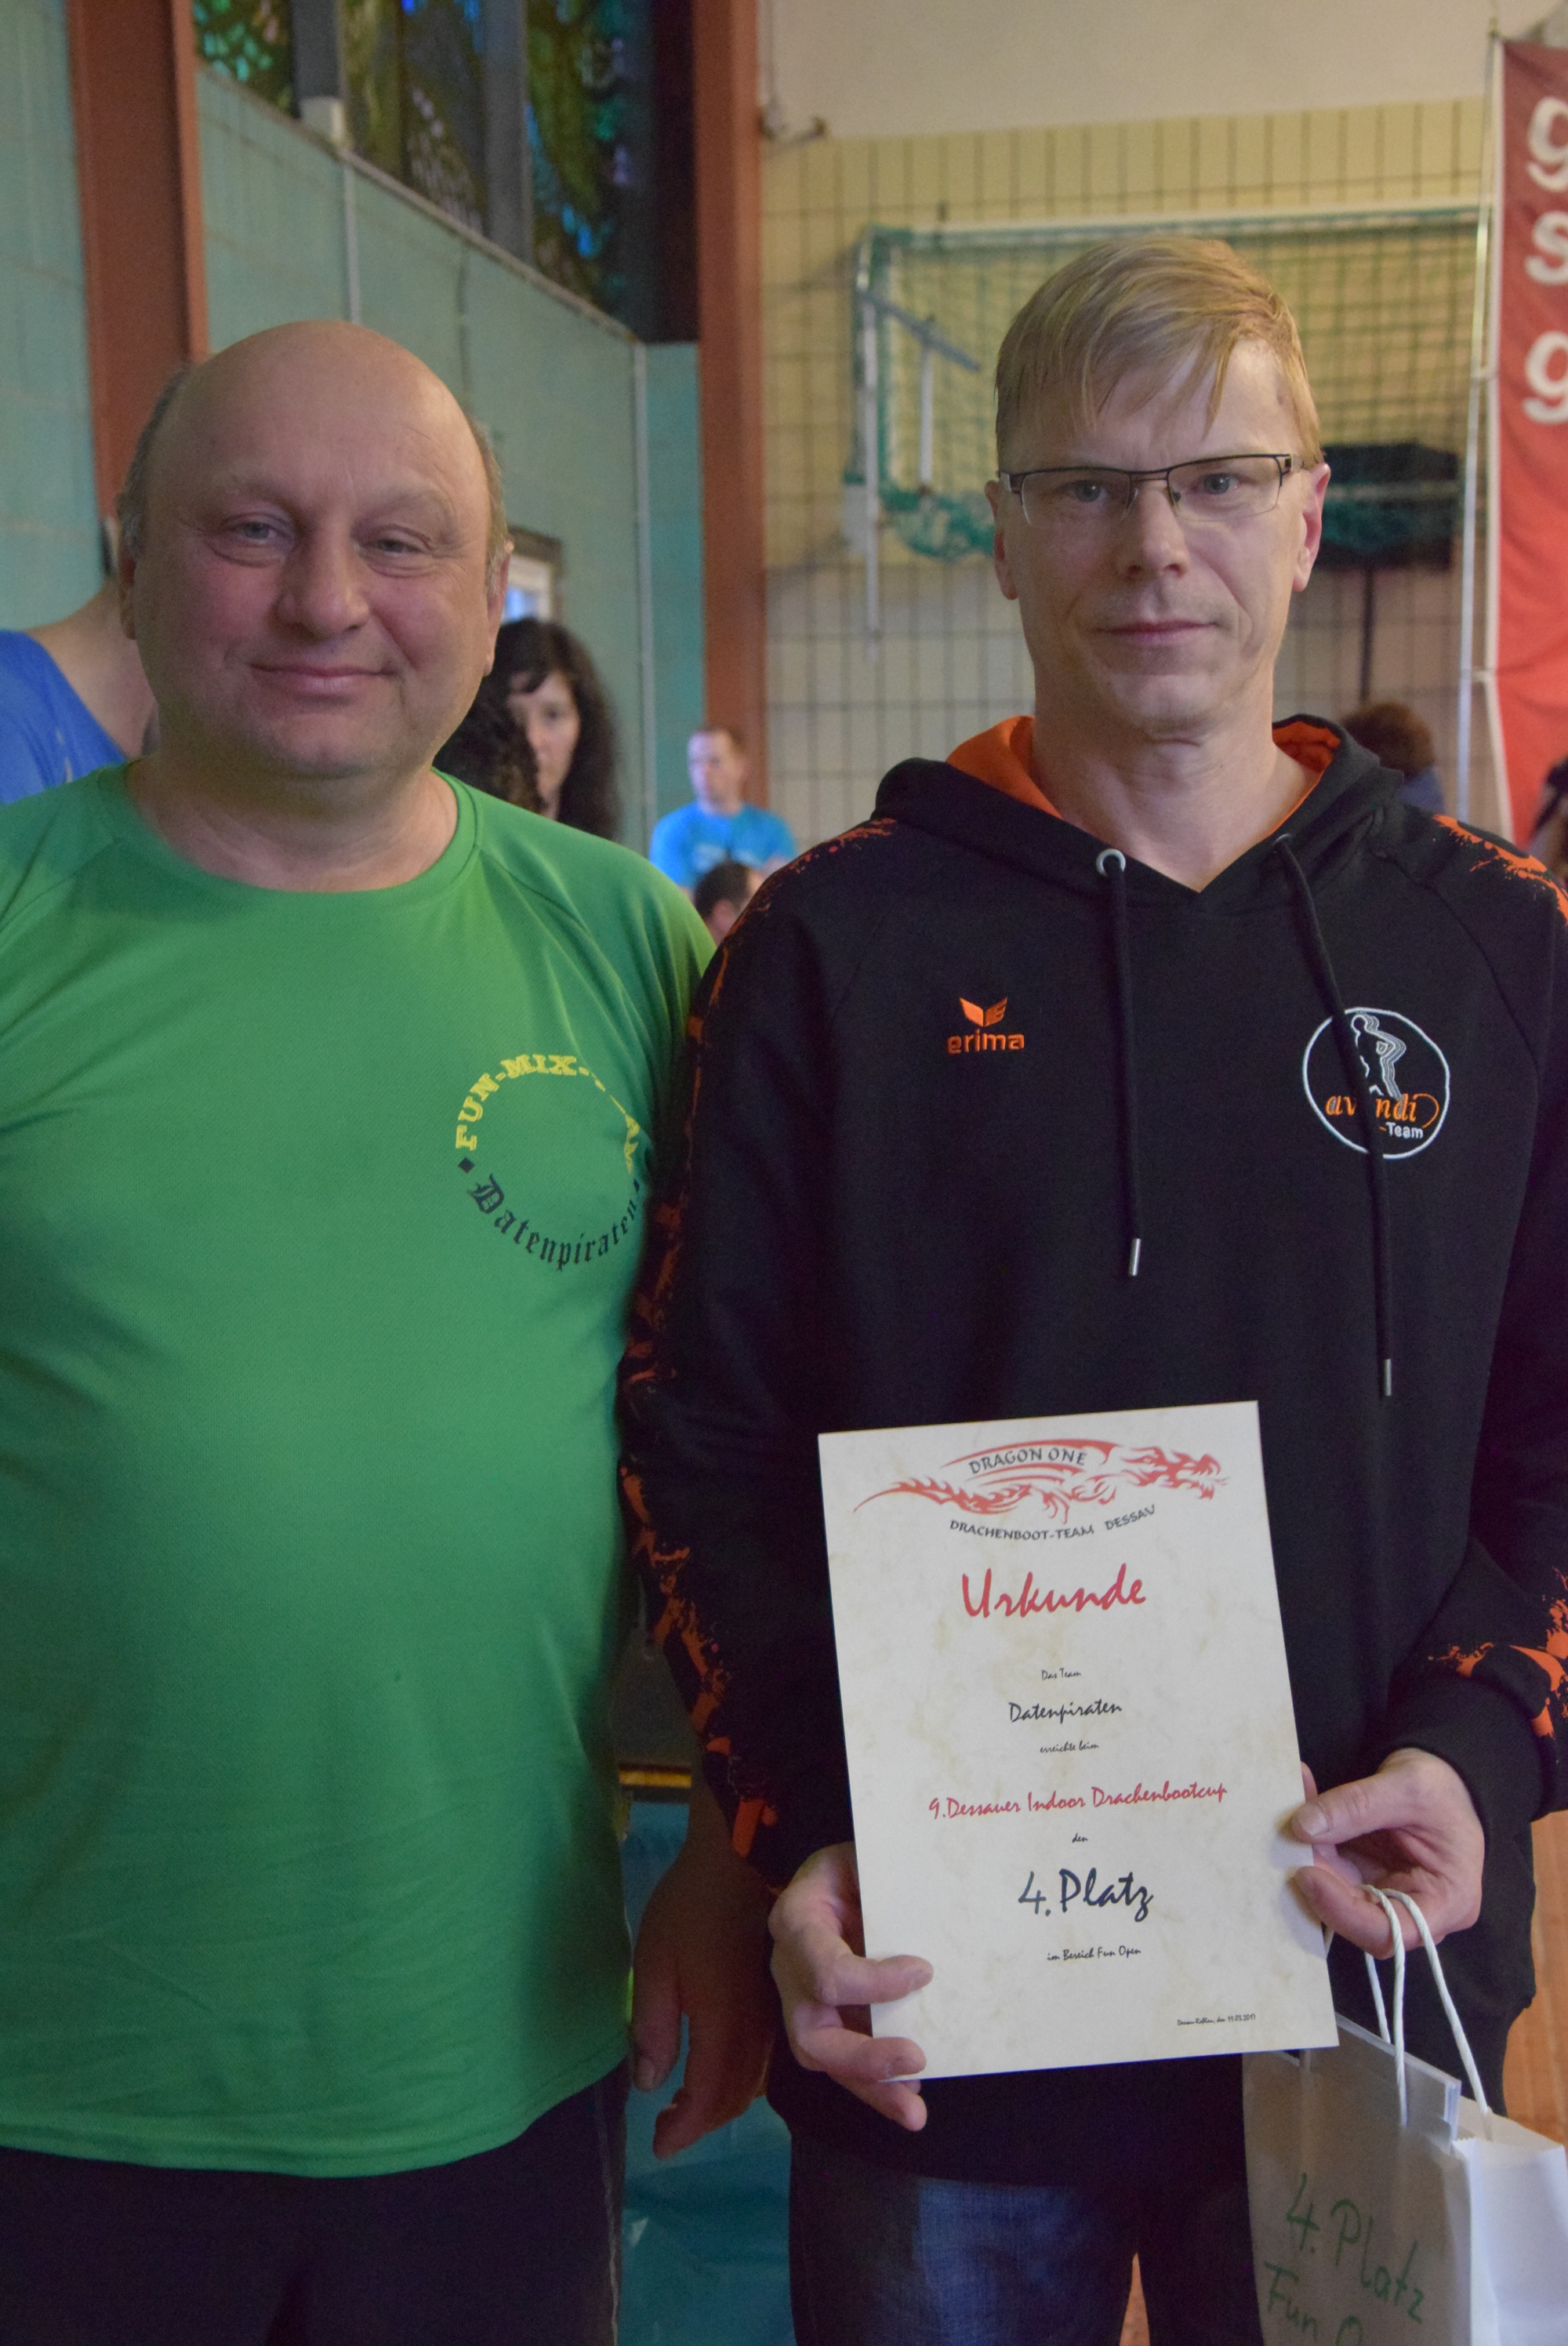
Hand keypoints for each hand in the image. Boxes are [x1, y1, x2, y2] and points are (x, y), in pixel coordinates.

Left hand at [631, 1779, 776, 2157]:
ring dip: (721, 2106)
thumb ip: (651, 2027)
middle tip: (666, 2130)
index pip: (706, 2095)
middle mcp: (755, 2029)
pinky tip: (719, 2074)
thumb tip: (649, 2085)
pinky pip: (764, 2062)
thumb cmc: (690, 1907)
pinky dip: (741, 2083)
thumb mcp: (654, 1962)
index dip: (683, 2129)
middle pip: (733, 2098)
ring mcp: (773, 2016)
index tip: (659, 2146)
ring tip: (687, 2107)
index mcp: (722, 2022)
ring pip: (752, 2084)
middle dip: (700, 2123)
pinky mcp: (779, 2002)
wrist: (741, 1861)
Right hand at [768, 1841, 932, 2130]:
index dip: (874, 1982)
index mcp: (796, 1920)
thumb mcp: (862, 1855)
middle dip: (863, 2058)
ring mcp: (801, 2001)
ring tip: (915, 2111)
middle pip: (811, 2035)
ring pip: (824, 2060)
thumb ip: (884, 1881)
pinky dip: (876, 2085)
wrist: (833, 1874)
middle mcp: (788, 1969)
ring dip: (872, 2089)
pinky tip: (910, 2097)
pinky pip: (842, 2062)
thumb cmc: (852, 1862)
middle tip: (916, 2061)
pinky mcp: (824, 2020)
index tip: (925, 1971)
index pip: (826, 1970)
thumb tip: (934, 1900)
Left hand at [1288, 1748, 1484, 1952]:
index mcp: (1448, 1900)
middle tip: (1291, 1833)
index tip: (1306, 1874)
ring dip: (1309, 1853)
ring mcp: (1387, 1897)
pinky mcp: (1364, 1880)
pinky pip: (1330, 1869)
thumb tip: (1303, 1827)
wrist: (1440, 1781)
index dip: (1345, 1912)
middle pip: (1357, 1914)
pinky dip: (1312, 1839)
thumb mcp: (1407, 1787)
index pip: (1393, 1930)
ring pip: (1337, 1891)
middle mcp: (1418, 1910)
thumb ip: (1358, 1806)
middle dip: (1320, 1875)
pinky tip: (1300, 1801)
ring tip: (1294, 1807)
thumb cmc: (1441, 1789)